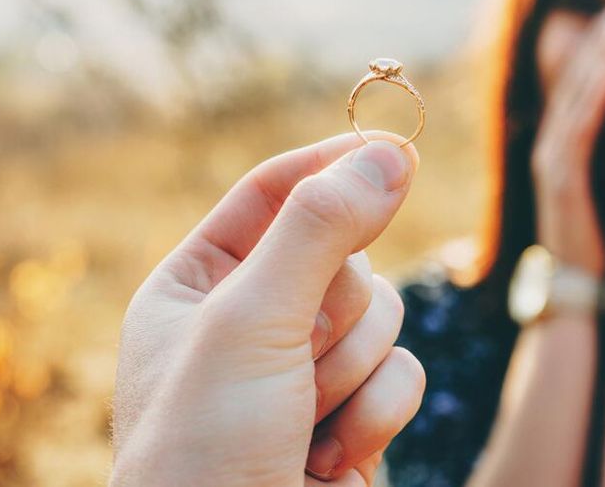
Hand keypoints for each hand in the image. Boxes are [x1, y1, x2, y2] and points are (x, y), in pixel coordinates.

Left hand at [110, 132, 425, 486]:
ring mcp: (305, 370)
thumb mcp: (249, 321)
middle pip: (344, 256)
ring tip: (301, 420)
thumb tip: (389, 154)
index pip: (273, 193)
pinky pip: (405, 374)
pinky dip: (375, 414)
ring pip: (385, 315)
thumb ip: (319, 230)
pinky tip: (324, 458)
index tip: (393, 147)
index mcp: (199, 284)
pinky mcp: (353, 415)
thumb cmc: (206, 448)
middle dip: (333, 312)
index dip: (331, 165)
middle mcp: (251, 320)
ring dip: (352, 370)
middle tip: (294, 356)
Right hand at [531, 1, 604, 273]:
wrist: (589, 286)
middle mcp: (561, 148)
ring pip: (576, 99)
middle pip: (581, 84)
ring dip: (598, 60)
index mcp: (579, 148)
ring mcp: (555, 162)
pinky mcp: (557, 180)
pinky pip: (575, 131)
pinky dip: (592, 101)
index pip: (598, 89)